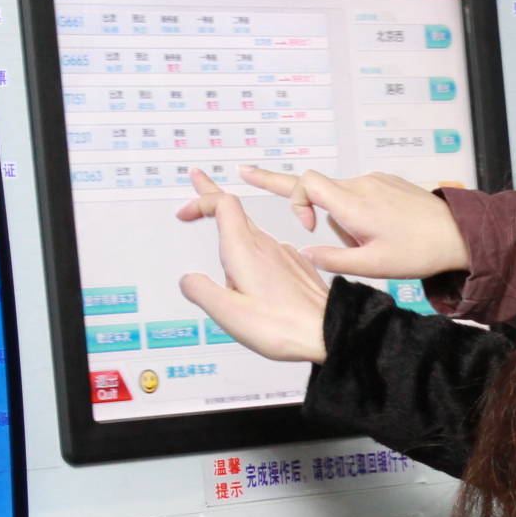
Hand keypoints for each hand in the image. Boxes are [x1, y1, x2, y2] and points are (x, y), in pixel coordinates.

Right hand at [176, 170, 330, 362]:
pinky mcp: (297, 268)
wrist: (330, 333)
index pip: (222, 203)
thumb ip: (201, 291)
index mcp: (246, 251)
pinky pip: (269, 255)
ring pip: (252, 238)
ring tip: (225, 274)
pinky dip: (254, 259)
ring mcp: (284, 255)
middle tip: (199, 182)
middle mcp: (267, 246)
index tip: (185, 211)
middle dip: (213, 198)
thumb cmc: (284, 327)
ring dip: (233, 240)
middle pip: (236, 212)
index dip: (201, 200)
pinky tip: (255, 283)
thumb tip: (188, 279)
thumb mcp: (229, 314)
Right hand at [184, 166, 468, 281]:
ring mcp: (374, 181)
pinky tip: (383, 232)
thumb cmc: (419, 250)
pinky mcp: (387, 182)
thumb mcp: (371, 266)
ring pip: (341, 197)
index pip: (305, 182)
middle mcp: (360, 186)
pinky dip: (359, 212)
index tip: (301, 223)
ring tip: (371, 243)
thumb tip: (304, 253)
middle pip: (318, 189)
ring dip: (343, 219)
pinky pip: (360, 195)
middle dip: (308, 206)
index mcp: (352, 205)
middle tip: (267, 190)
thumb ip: (332, 259)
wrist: (459, 234)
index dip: (292, 197)